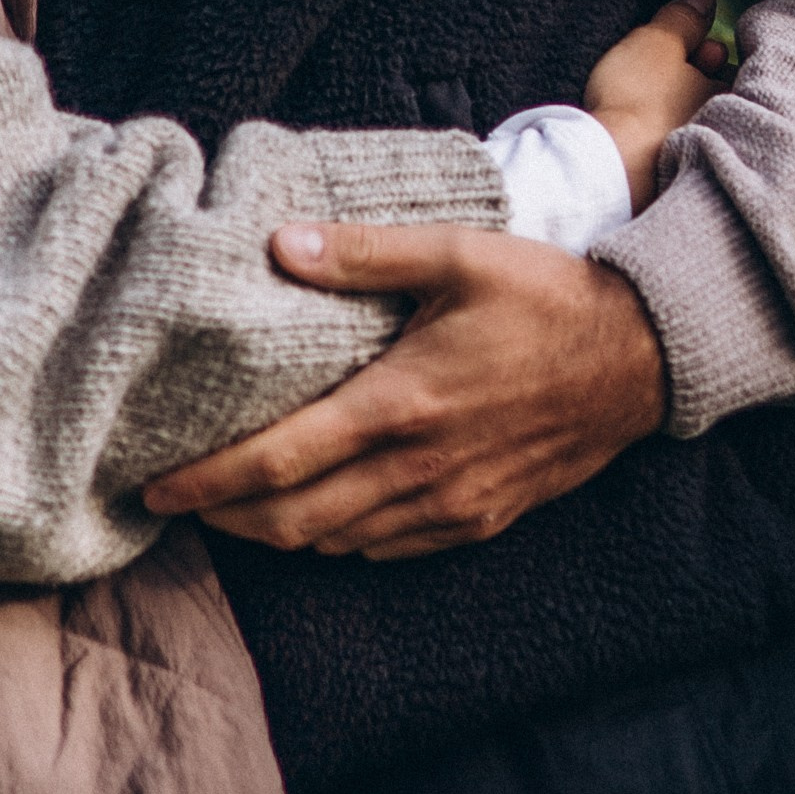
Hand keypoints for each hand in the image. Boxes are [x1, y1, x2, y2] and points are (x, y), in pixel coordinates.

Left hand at [141, 229, 667, 559]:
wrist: (641, 358)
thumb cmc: (545, 296)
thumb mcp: (456, 254)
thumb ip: (364, 254)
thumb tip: (279, 244)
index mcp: (401, 403)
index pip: (279, 460)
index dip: (208, 481)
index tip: (154, 487)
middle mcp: (419, 469)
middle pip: (293, 519)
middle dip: (224, 517)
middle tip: (174, 503)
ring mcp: (451, 504)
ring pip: (336, 540)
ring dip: (275, 530)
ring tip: (230, 505)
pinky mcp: (478, 519)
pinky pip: (387, 549)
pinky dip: (336, 538)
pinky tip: (315, 514)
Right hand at [584, 0, 728, 207]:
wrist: (611, 167)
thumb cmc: (638, 99)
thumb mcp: (657, 43)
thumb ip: (683, 19)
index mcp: (731, 94)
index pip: (735, 68)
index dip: (710, 53)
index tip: (692, 48)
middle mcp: (726, 129)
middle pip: (715, 98)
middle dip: (696, 84)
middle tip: (666, 74)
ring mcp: (703, 157)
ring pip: (694, 123)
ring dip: (677, 113)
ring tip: (648, 103)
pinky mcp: (673, 182)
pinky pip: (673, 149)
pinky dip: (662, 139)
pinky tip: (641, 134)